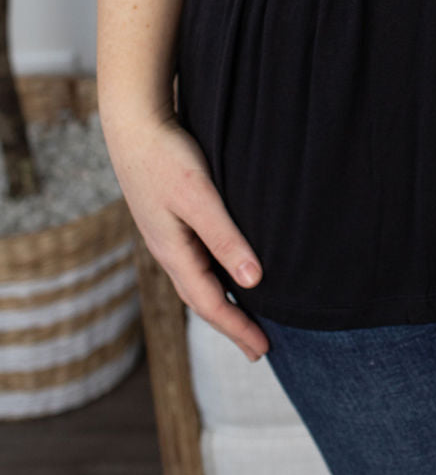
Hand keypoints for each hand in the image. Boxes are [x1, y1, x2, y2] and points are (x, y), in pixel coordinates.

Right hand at [101, 107, 269, 362]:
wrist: (134, 124)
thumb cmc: (166, 157)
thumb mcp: (198, 197)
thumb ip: (225, 237)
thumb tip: (252, 281)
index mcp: (174, 252)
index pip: (211, 304)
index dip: (237, 328)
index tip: (263, 349)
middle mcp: (169, 250)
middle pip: (203, 299)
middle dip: (231, 324)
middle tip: (258, 347)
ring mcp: (167, 235)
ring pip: (198, 280)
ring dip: (222, 301)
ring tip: (245, 316)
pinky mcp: (170, 219)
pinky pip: (195, 260)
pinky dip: (214, 276)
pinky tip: (225, 270)